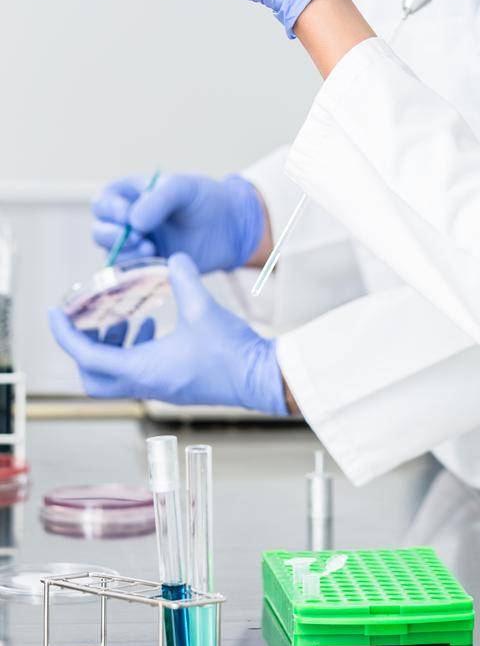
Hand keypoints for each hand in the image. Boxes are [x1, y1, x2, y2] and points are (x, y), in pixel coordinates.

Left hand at [49, 253, 286, 412]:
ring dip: (109, 348)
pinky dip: (131, 349)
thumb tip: (173, 257)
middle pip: (93, 376)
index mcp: (143, 370)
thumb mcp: (203, 308)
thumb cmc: (231, 351)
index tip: (55, 314)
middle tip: (87, 320)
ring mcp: (158, 387)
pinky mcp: (171, 384)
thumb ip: (184, 278)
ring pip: (114, 376)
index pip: (88, 357)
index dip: (66, 335)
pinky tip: (151, 325)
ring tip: (123, 319)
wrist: (259, 378)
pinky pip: (136, 372)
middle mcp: (145, 384)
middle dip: (84, 347)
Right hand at [92, 173, 265, 272]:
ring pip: (113, 256)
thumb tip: (133, 223)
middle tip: (138, 237)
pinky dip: (137, 273)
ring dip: (126, 255)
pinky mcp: (149, 268)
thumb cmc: (204, 199)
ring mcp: (137, 247)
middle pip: (100, 231)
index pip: (104, 201)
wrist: (229, 226)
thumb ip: (159, 198)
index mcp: (131, 195)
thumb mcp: (184, 188)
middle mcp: (128, 222)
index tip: (128, 214)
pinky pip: (131, 276)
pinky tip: (157, 265)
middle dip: (112, 236)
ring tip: (152, 249)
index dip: (110, 209)